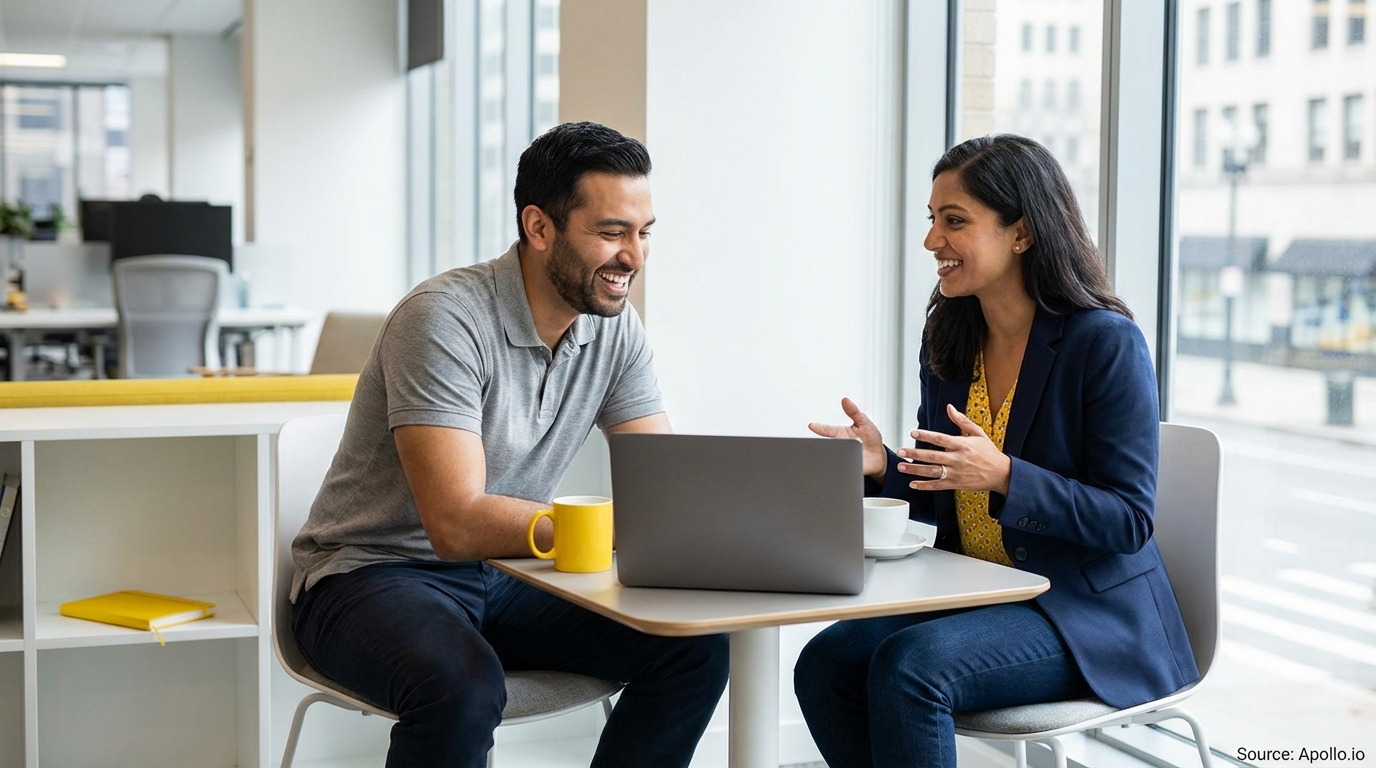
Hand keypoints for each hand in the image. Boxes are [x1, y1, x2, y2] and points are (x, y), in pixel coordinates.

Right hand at [809, 397, 887, 482]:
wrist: (879, 457)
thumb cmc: (870, 438)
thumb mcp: (864, 421)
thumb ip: (854, 412)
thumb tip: (845, 400)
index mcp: (841, 434)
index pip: (828, 430)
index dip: (820, 428)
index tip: (812, 425)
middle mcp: (839, 445)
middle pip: (827, 444)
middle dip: (822, 443)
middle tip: (818, 441)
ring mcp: (842, 456)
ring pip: (832, 456)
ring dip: (831, 454)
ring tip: (831, 452)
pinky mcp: (847, 467)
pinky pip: (841, 467)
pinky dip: (840, 466)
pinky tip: (841, 464)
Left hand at [895, 404, 1011, 494]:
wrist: (1001, 474)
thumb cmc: (989, 452)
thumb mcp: (978, 433)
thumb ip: (962, 421)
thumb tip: (949, 407)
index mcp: (962, 445)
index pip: (941, 439)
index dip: (926, 435)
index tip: (913, 432)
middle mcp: (958, 459)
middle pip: (932, 456)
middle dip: (915, 454)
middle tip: (900, 451)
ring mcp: (956, 473)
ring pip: (932, 471)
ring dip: (915, 469)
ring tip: (901, 466)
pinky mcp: (956, 484)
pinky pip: (938, 485)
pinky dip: (925, 486)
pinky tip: (913, 484)